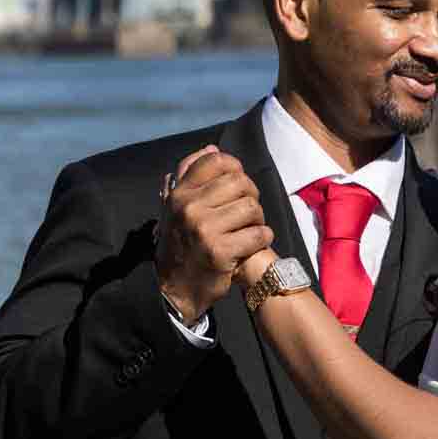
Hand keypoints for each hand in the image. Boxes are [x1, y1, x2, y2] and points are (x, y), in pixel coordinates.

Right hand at [155, 146, 272, 324]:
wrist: (175, 290)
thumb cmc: (180, 245)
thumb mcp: (175, 208)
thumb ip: (190, 176)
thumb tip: (212, 148)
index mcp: (179, 194)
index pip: (215, 161)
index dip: (235, 167)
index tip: (239, 183)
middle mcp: (189, 208)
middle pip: (239, 182)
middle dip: (250, 196)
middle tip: (248, 212)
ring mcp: (204, 229)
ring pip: (251, 207)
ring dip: (258, 219)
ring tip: (250, 228)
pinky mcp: (220, 252)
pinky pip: (258, 233)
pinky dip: (262, 237)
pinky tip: (253, 243)